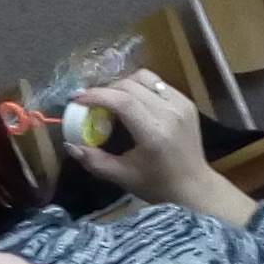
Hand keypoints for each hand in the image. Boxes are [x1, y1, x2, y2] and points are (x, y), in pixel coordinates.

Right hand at [63, 73, 254, 227]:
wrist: (193, 186)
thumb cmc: (156, 185)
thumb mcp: (122, 177)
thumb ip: (94, 160)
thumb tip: (70, 144)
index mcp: (154, 134)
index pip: (123, 101)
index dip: (97, 95)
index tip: (77, 98)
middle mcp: (170, 113)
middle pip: (131, 85)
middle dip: (106, 89)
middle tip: (90, 103)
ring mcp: (181, 104)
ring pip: (145, 78)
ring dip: (122, 85)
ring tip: (110, 100)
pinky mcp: (186, 102)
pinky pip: (157, 83)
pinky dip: (139, 88)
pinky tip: (131, 102)